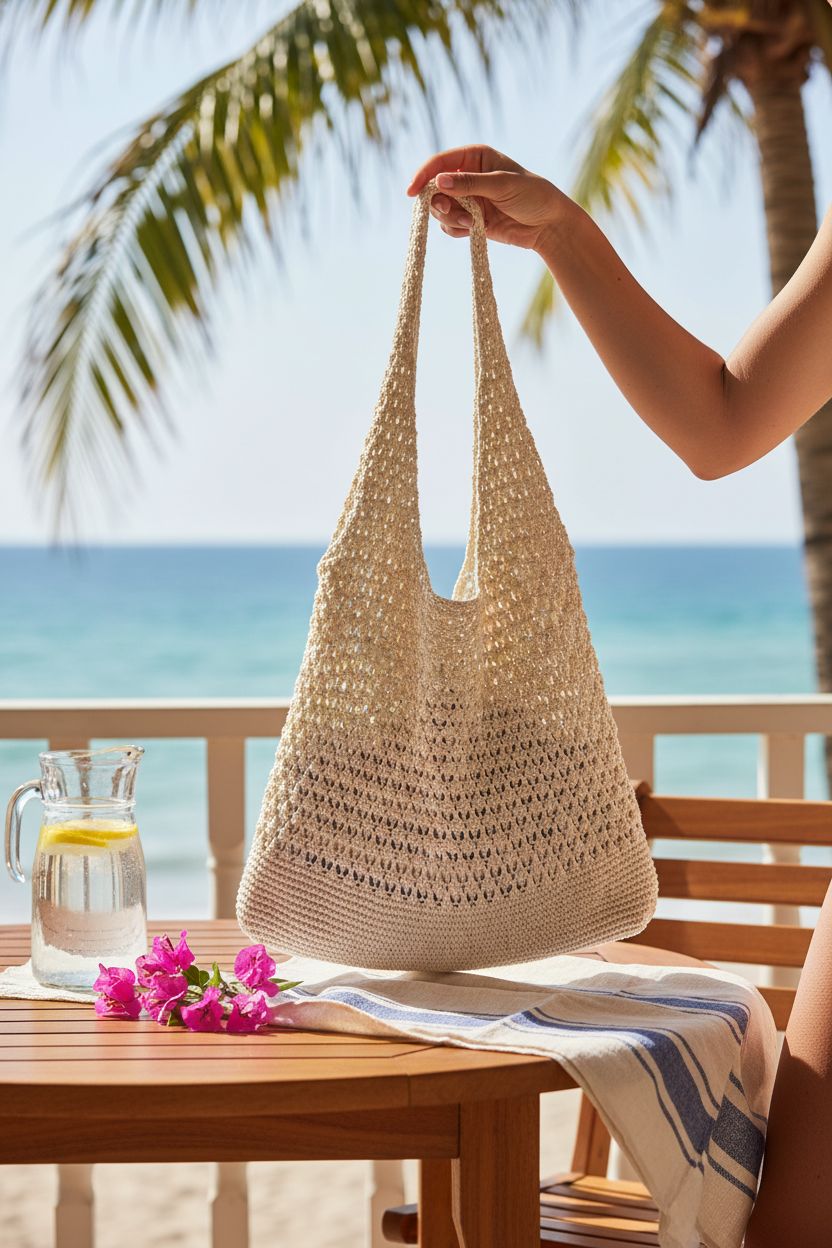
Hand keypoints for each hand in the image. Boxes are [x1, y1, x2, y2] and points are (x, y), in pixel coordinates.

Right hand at [407, 145, 565, 250]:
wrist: (548, 225)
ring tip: (472, 223)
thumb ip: (470, 184)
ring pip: (440, 209)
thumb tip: (438, 182)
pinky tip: (474, 230)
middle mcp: (468, 176)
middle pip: (434, 189)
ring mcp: (468, 199)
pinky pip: (450, 226)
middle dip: (439, 204)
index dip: (423, 176)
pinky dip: (456, 230)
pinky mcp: (471, 219)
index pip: (440, 163)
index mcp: (474, 157)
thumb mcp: (502, 185)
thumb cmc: (532, 196)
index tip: (411, 193)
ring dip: (451, 219)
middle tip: (453, 213)